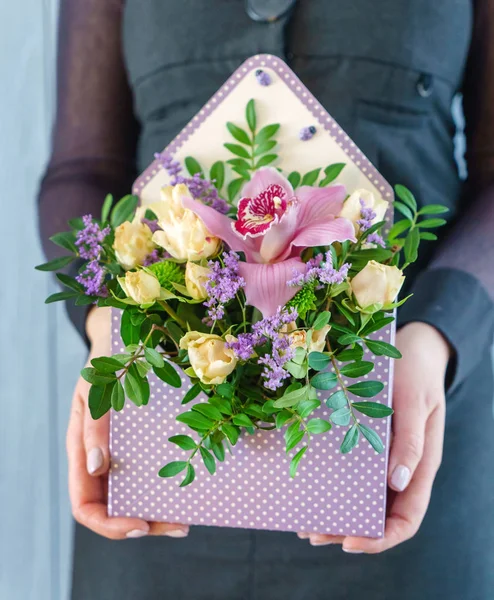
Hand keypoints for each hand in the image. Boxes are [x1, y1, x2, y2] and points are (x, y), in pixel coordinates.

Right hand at [66, 307, 188, 539]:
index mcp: (82, 452)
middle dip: (145, 525)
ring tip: (189, 518)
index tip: (139, 525)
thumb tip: (97, 466)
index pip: (85, 504)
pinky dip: (170, 488)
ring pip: (138, 498)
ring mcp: (125, 455)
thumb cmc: (106, 365)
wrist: (124, 343)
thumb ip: (93, 425)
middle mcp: (103, 460)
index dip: (108, 523)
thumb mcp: (95, 389)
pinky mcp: (145, 446)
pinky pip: (155, 475)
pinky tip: (190, 488)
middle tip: (180, 526)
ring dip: (162, 513)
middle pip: (116, 509)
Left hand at [299, 322, 449, 551]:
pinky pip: (354, 474)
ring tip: (306, 522)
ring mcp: (386, 457)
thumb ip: (410, 441)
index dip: (380, 538)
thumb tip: (397, 482)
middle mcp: (402, 468)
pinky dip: (335, 486)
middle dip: (347, 531)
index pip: (406, 518)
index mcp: (421, 465)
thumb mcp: (415, 403)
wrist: (414, 348)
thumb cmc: (416, 373)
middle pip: (378, 516)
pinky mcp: (370, 443)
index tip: (349, 542)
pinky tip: (313, 488)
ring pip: (364, 499)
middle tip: (312, 533)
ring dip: (337, 514)